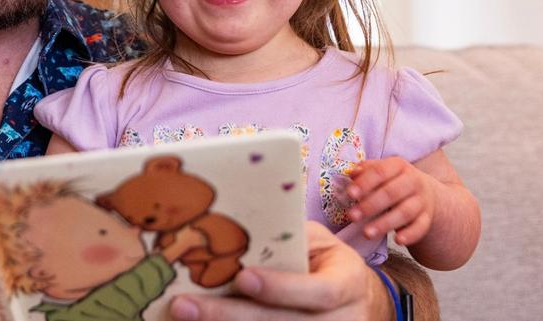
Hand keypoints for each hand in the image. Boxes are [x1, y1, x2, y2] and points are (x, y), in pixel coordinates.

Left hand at [167, 222, 392, 320]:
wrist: (358, 300)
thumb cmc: (326, 262)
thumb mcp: (317, 242)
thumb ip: (286, 240)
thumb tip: (232, 230)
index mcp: (348, 283)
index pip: (318, 292)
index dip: (280, 288)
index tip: (242, 278)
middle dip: (231, 315)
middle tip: (185, 306)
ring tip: (184, 317)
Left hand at [347, 156, 437, 245]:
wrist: (425, 193)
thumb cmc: (393, 181)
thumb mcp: (381, 171)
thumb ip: (365, 171)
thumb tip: (353, 173)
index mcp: (398, 166)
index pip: (380, 172)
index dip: (364, 183)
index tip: (349, 194)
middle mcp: (413, 181)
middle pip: (391, 193)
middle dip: (370, 205)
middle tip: (352, 216)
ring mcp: (422, 201)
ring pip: (405, 212)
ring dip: (385, 224)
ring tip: (367, 233)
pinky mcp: (427, 218)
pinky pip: (420, 227)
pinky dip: (410, 235)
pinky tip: (397, 240)